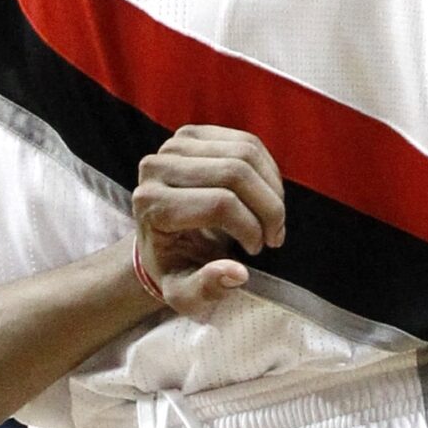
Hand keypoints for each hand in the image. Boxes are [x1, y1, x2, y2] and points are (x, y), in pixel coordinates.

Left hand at [132, 123, 285, 319]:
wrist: (160, 240)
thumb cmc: (174, 268)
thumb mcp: (183, 294)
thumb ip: (206, 289)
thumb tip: (237, 273)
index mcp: (152, 205)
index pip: (219, 204)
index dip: (250, 228)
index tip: (257, 249)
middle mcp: (157, 167)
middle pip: (235, 172)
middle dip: (268, 207)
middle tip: (274, 236)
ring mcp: (174, 144)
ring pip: (245, 153)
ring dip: (273, 189)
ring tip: (273, 219)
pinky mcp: (192, 133)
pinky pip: (246, 142)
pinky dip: (267, 171)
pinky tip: (266, 197)